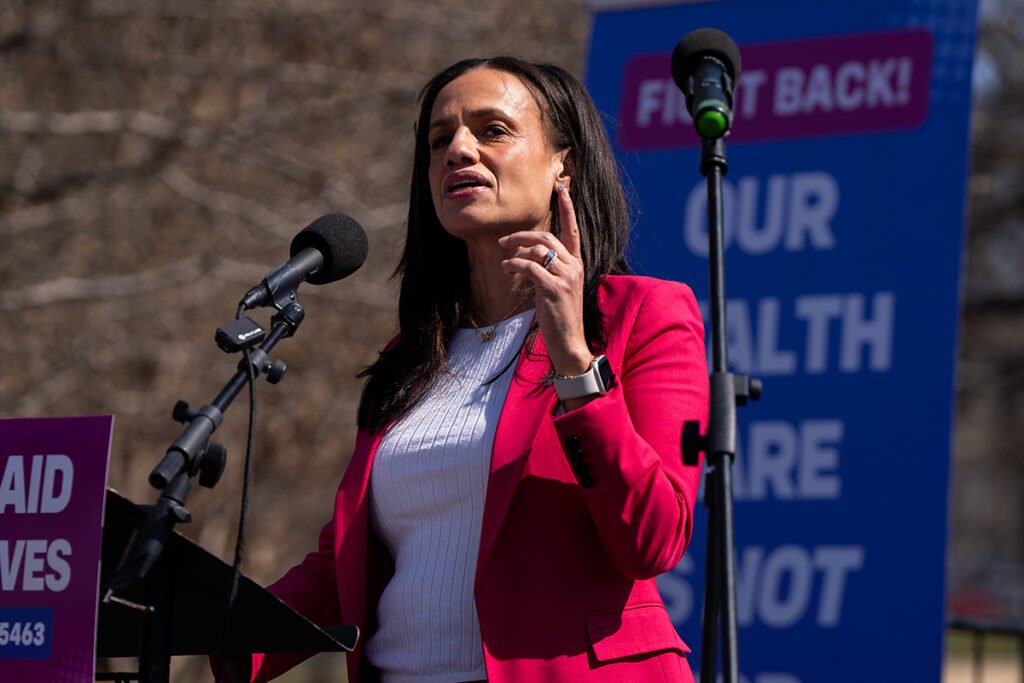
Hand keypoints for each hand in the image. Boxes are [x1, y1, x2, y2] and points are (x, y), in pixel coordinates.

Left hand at [498, 185, 591, 379]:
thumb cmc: (560, 316)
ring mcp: (566, 277)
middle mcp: (574, 267)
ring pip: (537, 250)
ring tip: (504, 261)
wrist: (569, 342)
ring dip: (515, 252)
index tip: (562, 190)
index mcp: (576, 264)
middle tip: (503, 242)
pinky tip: (506, 269)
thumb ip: (548, 269)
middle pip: (547, 238)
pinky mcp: (554, 288)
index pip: (573, 231)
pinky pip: (530, 267)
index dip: (567, 209)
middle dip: (522, 236)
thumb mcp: (557, 288)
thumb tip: (527, 255)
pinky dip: (514, 265)